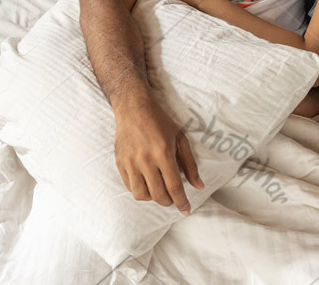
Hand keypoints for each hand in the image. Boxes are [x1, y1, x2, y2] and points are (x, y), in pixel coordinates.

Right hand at [114, 96, 203, 214]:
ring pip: (141, 195)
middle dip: (168, 202)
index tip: (186, 210)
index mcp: (163, 153)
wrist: (133, 108)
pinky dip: (139, 189)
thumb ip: (190, 164)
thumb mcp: (180, 138)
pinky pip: (129, 186)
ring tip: (158, 191)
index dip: (182, 202)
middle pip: (158, 194)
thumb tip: (199, 186)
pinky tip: (146, 183)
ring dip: (152, 198)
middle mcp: (145, 160)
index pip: (174, 186)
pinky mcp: (120, 162)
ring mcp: (130, 162)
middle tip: (173, 200)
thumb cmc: (160, 121)